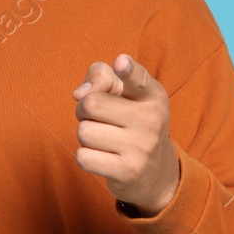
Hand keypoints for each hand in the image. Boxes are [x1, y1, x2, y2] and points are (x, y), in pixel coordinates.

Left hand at [72, 54, 179, 215]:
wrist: (155, 172)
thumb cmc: (130, 121)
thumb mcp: (123, 92)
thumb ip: (101, 76)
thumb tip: (79, 94)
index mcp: (153, 95)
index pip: (138, 78)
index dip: (128, 70)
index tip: (121, 62)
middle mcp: (152, 120)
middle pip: (90, 103)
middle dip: (84, 110)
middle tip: (100, 119)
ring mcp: (142, 148)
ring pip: (83, 132)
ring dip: (86, 136)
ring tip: (105, 139)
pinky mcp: (128, 172)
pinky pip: (83, 157)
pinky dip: (86, 157)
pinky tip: (104, 157)